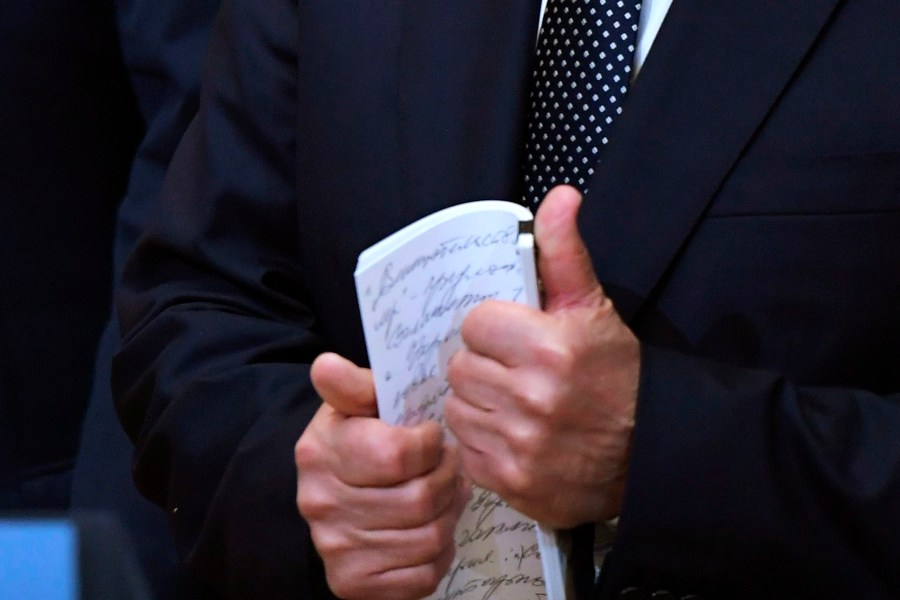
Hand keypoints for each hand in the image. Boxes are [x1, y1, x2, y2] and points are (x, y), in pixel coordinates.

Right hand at [295, 352, 469, 599]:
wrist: (333, 497)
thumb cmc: (359, 441)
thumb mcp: (357, 405)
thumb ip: (353, 384)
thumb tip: (327, 364)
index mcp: (321, 452)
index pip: (397, 454)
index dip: (430, 444)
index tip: (431, 437)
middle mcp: (320, 504)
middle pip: (420, 500)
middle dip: (447, 479)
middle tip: (448, 467)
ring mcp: (335, 549)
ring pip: (428, 539)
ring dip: (449, 515)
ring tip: (444, 495)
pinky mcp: (353, 584)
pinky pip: (424, 576)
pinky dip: (440, 554)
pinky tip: (430, 529)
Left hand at [444, 185, 639, 527]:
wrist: (651, 453)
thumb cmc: (619, 377)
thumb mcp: (593, 309)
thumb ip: (565, 253)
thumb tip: (559, 196)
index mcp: (549, 347)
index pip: (474, 324)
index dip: (492, 329)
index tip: (514, 338)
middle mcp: (532, 398)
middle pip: (460, 367)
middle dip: (483, 366)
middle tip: (514, 373)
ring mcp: (520, 445)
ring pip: (458, 408)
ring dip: (479, 404)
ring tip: (514, 405)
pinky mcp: (512, 483)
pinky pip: (467, 450)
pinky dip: (484, 443)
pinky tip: (514, 436)